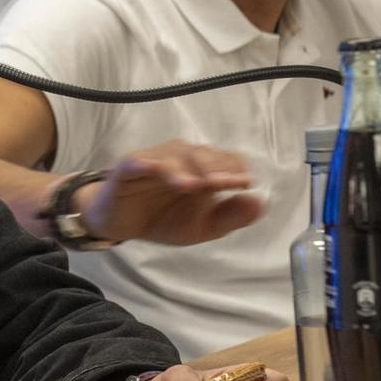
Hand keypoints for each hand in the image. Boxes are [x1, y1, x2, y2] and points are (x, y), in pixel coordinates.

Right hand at [75, 140, 263, 244]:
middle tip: (222, 185)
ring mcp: (154, 159)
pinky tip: (156, 171)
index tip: (244, 184)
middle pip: (202, 154)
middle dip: (215, 168)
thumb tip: (261, 203)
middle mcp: (181, 157)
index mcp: (202, 168)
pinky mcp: (128, 167)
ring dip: (186, 168)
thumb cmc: (162, 219)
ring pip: (174, 155)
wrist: (120, 223)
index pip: (226, 159)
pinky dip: (148, 164)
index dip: (235, 170)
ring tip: (194, 186)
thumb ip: (231, 216)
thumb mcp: (202, 226)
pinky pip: (138, 161)